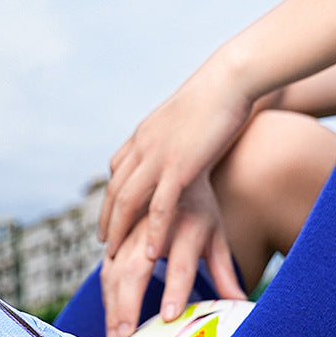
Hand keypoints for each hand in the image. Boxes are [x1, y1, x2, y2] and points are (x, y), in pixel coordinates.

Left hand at [98, 58, 252, 264]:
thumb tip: (178, 145)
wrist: (231, 80)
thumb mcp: (184, 118)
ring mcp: (158, 157)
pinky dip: (153, 231)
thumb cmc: (218, 97)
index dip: (110, 198)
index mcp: (143, 135)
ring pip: (127, 201)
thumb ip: (173, 136)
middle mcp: (142, 147)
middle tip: (104, 245)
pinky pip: (160, 206)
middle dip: (107, 220)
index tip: (110, 217)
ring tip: (115, 256)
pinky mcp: (179, 167)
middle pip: (114, 191)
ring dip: (119, 231)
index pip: (116, 171)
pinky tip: (150, 252)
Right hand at [100, 176, 244, 336]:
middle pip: (136, 269)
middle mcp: (154, 227)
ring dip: (112, 305)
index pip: (180, 264)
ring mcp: (130, 230)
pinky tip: (111, 318)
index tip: (167, 317)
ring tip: (115, 336)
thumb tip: (241, 303)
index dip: (174, 290)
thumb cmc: (199, 211)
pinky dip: (106, 296)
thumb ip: (225, 272)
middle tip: (126, 336)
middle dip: (128, 304)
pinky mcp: (115, 236)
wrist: (172, 168)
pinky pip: (105, 269)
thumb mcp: (216, 237)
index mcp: (187, 226)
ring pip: (114, 270)